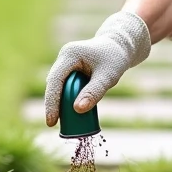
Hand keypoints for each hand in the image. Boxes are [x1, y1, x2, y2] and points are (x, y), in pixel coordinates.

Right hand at [43, 10, 151, 126]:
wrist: (120, 46)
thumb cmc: (115, 59)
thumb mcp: (107, 77)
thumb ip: (94, 92)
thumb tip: (77, 110)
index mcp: (70, 54)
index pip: (55, 80)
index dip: (51, 102)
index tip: (51, 121)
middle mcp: (64, 57)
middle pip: (53, 84)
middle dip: (53, 104)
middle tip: (55, 124)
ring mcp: (65, 62)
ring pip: (57, 86)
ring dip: (60, 102)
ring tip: (63, 121)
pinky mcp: (69, 69)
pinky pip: (64, 86)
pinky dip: (67, 98)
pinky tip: (70, 111)